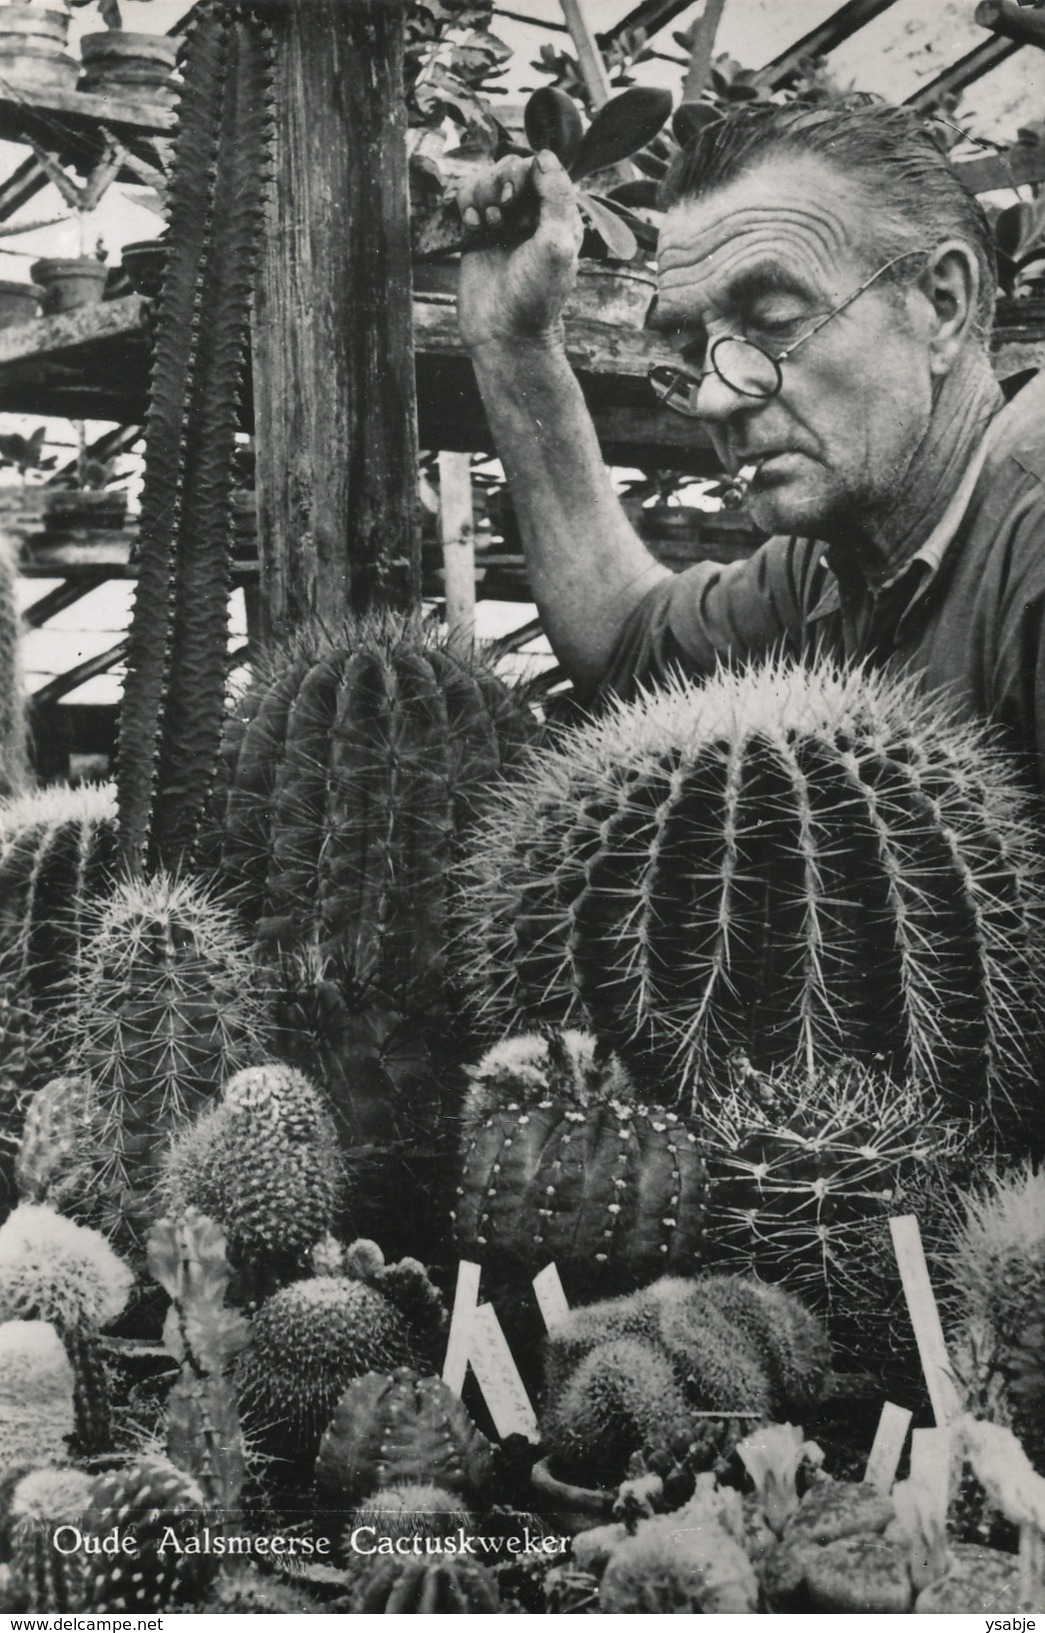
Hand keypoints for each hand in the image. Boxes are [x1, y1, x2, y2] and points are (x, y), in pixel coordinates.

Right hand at [455, 151, 582, 352]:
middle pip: (511, 166)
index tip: (513, 200)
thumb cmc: (536, 295)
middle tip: (499, 215)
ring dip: (481, 193)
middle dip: (499, 181)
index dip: (523, 173)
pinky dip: (465, 204)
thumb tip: (544, 154)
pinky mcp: (477, 233)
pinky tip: (472, 227)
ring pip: (487, 178)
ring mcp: (502, 223)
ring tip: (486, 224)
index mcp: (558, 214)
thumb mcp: (557, 243)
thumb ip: (556, 195)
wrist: (503, 333)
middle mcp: (530, 215)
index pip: (540, 167)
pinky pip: (468, 197)